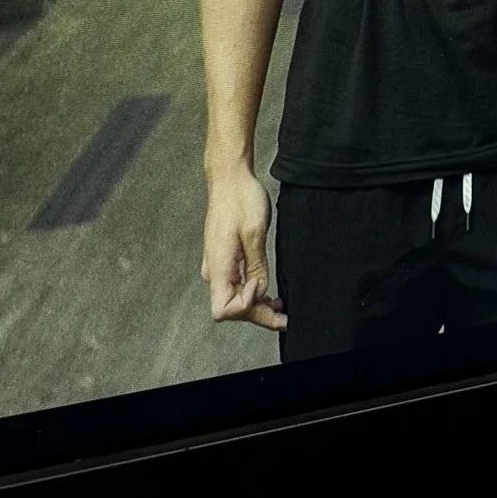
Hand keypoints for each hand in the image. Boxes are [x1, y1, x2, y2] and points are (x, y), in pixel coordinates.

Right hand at [203, 162, 286, 329]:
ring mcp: (216, 265)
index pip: (223, 310)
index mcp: (217, 266)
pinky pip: (234, 285)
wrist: (230, 179)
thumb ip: (256, 268)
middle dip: (257, 315)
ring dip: (256, 306)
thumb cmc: (240, 200)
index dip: (246, 308)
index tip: (263, 292)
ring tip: (279, 308)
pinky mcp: (223, 259)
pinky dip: (251, 293)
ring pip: (233, 298)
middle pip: (230, 308)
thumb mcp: (255, 235)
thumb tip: (258, 293)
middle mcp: (212, 270)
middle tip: (284, 319)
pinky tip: (267, 294)